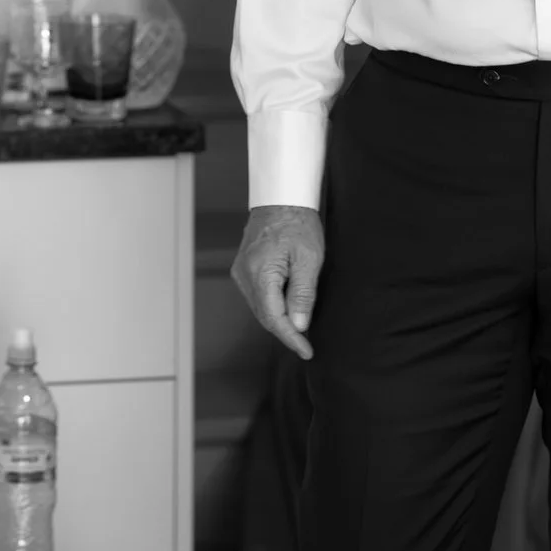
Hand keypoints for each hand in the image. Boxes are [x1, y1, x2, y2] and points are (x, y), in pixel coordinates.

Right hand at [232, 205, 325, 360]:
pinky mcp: (243, 268)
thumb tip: (299, 325)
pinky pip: (257, 296)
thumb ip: (303, 294)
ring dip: (279, 319)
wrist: (281, 198)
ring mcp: (241, 272)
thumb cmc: (297, 223)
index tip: (307, 351)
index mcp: (260, 273)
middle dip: (286, 331)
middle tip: (306, 344)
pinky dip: (272, 306)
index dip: (291, 338)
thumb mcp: (309, 259)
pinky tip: (287, 308)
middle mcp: (244, 275)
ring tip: (300, 328)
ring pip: (260, 308)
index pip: (275, 318)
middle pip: (265, 316)